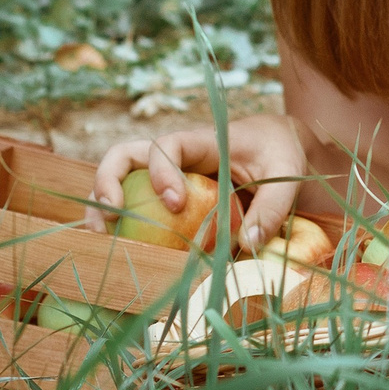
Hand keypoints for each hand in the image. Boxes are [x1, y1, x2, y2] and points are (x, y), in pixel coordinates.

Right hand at [86, 116, 309, 252]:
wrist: (279, 144)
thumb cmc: (280, 153)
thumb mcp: (286, 175)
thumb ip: (272, 208)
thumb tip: (246, 245)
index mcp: (204, 142)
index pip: (168, 144)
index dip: (161, 171)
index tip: (176, 203)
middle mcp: (176, 155)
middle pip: (123, 155)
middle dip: (108, 183)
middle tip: (112, 217)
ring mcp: (165, 173)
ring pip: (119, 179)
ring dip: (102, 205)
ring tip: (102, 237)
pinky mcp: (166, 192)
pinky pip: (135, 202)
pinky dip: (123, 222)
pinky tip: (123, 248)